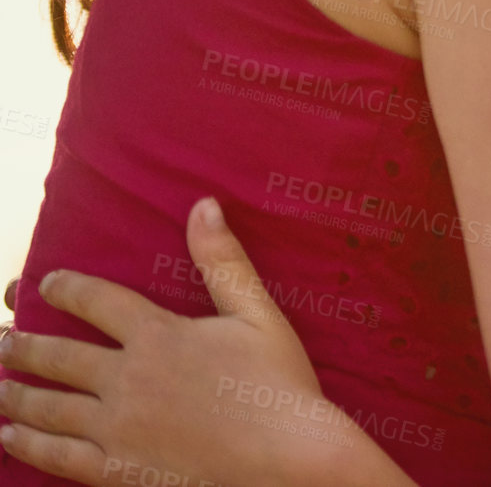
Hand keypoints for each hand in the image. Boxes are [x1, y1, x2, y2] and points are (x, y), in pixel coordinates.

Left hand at [0, 198, 399, 486]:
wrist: (286, 460)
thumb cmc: (279, 383)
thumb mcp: (258, 313)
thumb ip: (223, 260)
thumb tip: (203, 204)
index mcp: (159, 335)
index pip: (98, 301)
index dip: (67, 288)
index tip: (44, 282)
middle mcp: (127, 378)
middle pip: (59, 356)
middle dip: (24, 344)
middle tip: (3, 337)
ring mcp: (116, 427)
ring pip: (49, 406)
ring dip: (16, 392)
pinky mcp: (116, 470)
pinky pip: (57, 455)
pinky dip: (28, 443)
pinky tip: (11, 436)